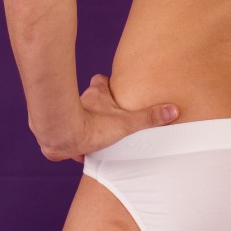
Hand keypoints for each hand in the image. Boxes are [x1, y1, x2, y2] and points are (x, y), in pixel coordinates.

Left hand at [38, 74, 179, 163]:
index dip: (106, 84)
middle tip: (108, 114)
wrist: (61, 137)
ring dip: (84, 122)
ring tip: (95, 135)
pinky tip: (80, 150)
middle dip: (97, 104)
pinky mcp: (58, 131)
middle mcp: (81, 101)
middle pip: (89, 97)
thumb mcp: (126, 123)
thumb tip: (172, 110)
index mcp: (97, 94)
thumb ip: (148, 118)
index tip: (113, 89)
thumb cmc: (92, 127)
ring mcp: (68, 115)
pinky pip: (67, 133)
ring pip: (77, 114)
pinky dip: (72, 139)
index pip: (100, 80)